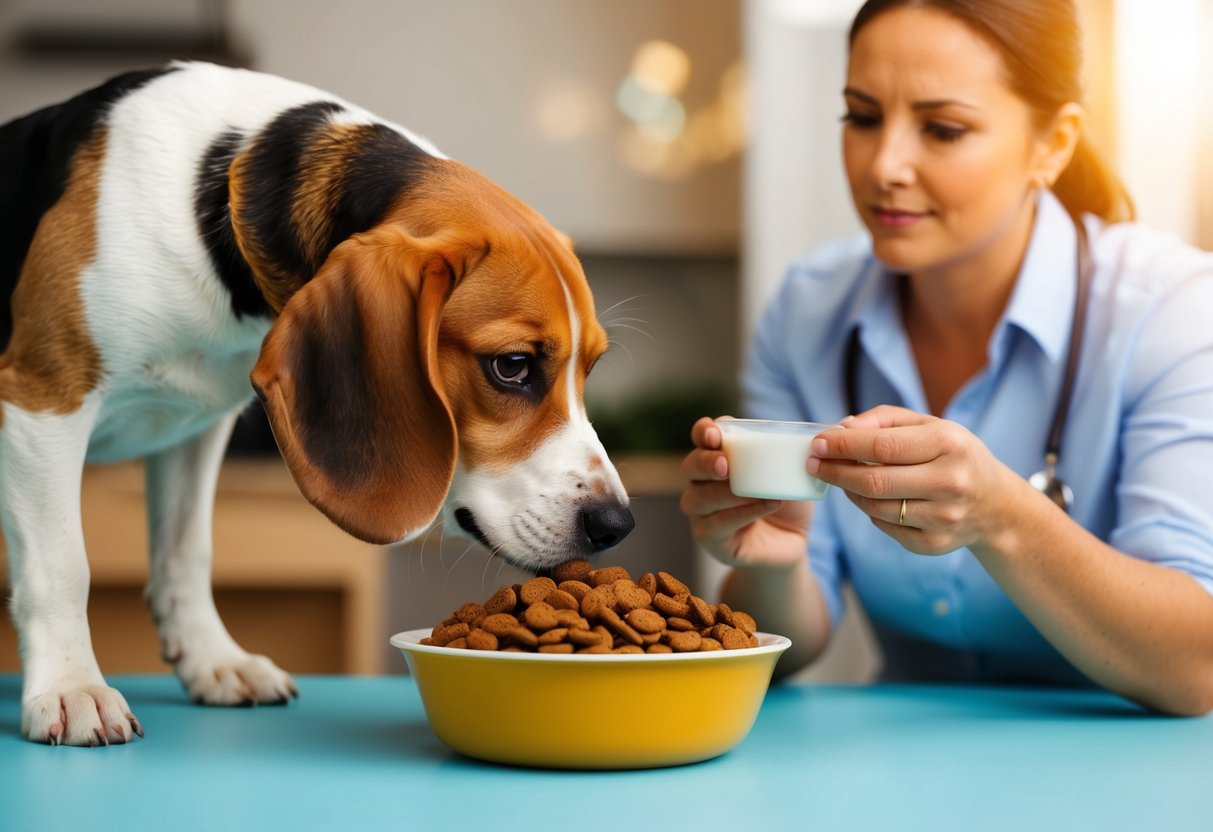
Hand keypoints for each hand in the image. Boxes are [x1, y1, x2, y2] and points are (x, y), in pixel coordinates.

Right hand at [679, 417, 813, 568]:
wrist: (790, 545)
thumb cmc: (787, 502)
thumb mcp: (794, 471)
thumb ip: (805, 448)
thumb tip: (843, 422)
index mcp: (719, 457)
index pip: (701, 437)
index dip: (704, 431)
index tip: (716, 433)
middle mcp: (702, 483)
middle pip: (691, 466)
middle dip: (706, 462)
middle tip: (726, 464)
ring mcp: (702, 513)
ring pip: (700, 498)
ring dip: (725, 492)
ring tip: (754, 489)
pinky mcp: (711, 539)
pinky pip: (717, 525)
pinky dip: (741, 514)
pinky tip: (764, 505)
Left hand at [807, 405, 1026, 554]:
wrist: (995, 505)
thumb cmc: (953, 455)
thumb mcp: (929, 425)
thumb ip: (884, 420)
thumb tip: (841, 428)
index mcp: (949, 444)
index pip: (883, 446)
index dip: (843, 445)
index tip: (817, 444)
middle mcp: (950, 482)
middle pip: (874, 481)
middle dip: (835, 471)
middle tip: (813, 463)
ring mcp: (944, 518)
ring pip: (874, 507)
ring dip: (849, 491)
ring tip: (841, 477)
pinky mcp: (935, 544)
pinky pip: (884, 527)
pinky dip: (869, 511)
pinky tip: (870, 498)